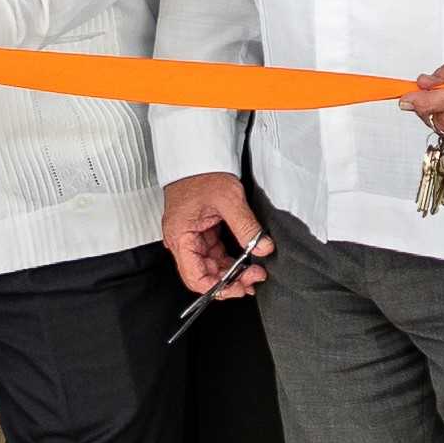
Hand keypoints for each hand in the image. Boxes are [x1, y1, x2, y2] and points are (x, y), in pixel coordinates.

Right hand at [162, 173, 272, 298]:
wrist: (199, 155)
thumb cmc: (203, 173)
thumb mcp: (228, 200)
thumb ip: (247, 228)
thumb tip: (262, 248)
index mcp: (181, 236)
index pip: (195, 277)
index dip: (218, 287)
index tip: (240, 286)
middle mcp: (182, 241)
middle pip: (204, 274)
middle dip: (230, 281)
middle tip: (254, 278)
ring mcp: (192, 237)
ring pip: (212, 266)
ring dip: (232, 272)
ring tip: (254, 272)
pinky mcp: (202, 232)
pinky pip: (216, 253)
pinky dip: (231, 260)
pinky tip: (246, 262)